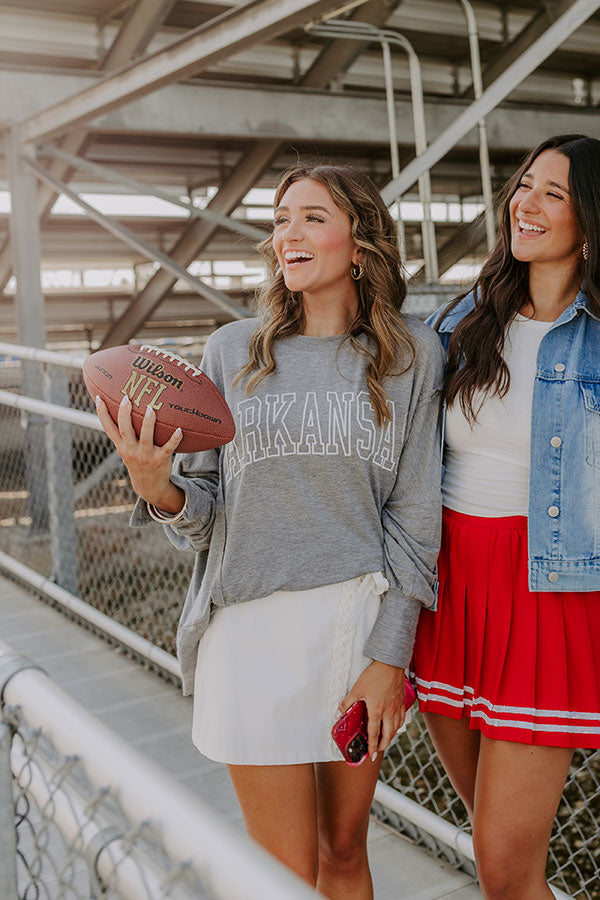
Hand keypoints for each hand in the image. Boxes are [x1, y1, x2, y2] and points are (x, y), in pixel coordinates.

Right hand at [95, 394, 183, 510]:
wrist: (149, 486)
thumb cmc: (137, 461)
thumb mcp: (126, 449)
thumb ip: (124, 433)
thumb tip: (122, 408)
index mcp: (122, 446)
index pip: (108, 428)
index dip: (102, 413)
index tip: (98, 397)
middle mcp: (131, 450)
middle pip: (125, 430)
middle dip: (124, 414)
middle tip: (126, 398)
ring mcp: (146, 456)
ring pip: (146, 438)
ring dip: (148, 423)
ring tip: (150, 409)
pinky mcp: (160, 460)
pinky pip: (168, 448)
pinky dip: (174, 440)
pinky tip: (179, 430)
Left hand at [339, 661, 405, 761]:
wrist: (390, 663)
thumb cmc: (374, 675)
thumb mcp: (357, 689)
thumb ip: (347, 703)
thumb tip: (337, 714)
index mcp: (376, 710)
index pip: (374, 733)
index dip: (372, 746)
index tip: (370, 755)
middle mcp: (388, 712)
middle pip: (388, 735)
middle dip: (383, 745)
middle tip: (377, 750)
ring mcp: (397, 707)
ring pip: (396, 728)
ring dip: (390, 736)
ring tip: (385, 739)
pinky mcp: (402, 702)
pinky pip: (402, 719)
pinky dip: (398, 725)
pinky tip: (394, 725)